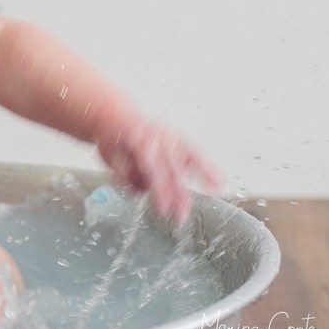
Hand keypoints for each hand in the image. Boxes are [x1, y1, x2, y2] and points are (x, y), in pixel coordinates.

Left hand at [95, 119, 220, 221]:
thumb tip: (141, 189)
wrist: (115, 113)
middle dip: (178, 193)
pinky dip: (207, 164)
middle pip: (172, 167)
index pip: (152, 170)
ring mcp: (169, 135)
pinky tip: (219, 178)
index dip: (160, 191)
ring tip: (216, 188)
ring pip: (189, 154)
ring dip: (203, 174)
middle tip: (181, 215)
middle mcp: (157, 136)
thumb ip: (125, 172)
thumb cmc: (113, 137)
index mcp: (138, 140)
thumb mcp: (109, 154)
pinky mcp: (178, 137)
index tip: (164, 210)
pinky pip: (196, 150)